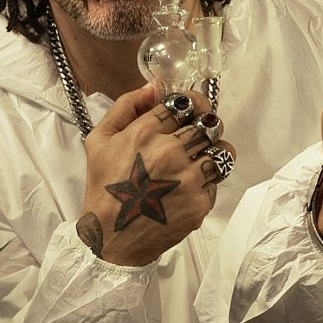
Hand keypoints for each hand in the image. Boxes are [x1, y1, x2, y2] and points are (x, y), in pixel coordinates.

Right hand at [76, 86, 224, 266]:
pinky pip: (217, 180)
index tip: (189, 109)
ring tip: (201, 156)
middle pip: (209, 123)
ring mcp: (188, 179)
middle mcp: (169, 153)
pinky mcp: (200, 202)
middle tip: (197, 133)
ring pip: (223, 149)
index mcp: (144, 133)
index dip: (191, 103)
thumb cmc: (105, 187)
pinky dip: (208, 179)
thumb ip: (126, 106)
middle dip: (205, 124)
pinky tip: (189, 185)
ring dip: (215, 149)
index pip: (185, 103)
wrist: (112, 237)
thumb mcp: (99, 140)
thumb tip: (155, 86)